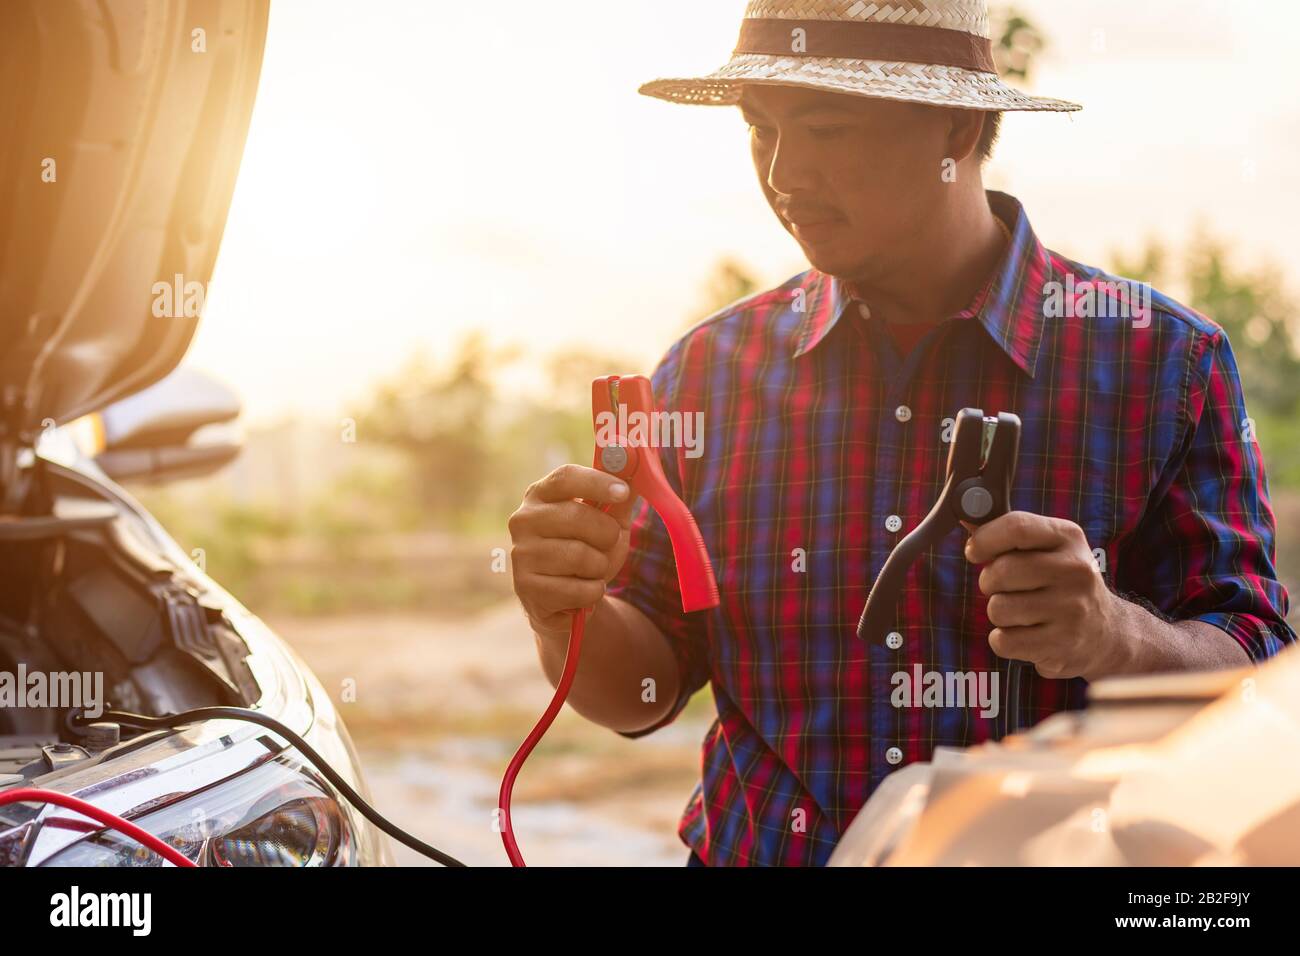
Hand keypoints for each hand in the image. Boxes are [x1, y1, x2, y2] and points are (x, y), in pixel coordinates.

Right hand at [508, 464, 635, 639]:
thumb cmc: (589, 551)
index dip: (596, 482)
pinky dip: (592, 592)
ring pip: (580, 555)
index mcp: (541, 494)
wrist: (566, 599)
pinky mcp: (526, 587)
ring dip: (599, 567)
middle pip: (577, 516)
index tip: (623, 491)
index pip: (565, 477)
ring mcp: (521, 553)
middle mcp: (524, 519)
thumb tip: (633, 462)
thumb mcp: (609, 522)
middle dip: (606, 534)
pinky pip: (578, 589)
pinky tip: (582, 592)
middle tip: (607, 544)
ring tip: (592, 571)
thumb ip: (620, 497)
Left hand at [964, 512, 1122, 679]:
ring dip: (999, 613)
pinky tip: (1026, 634)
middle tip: (1003, 588)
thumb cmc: (1062, 583)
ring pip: (998, 608)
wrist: (1106, 632)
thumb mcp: (1048, 548)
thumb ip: (1009, 535)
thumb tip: (967, 518)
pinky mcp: (1062, 645)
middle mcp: (1075, 570)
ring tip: (1022, 612)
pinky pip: (1003, 641)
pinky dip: (1004, 640)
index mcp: (1069, 537)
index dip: (984, 539)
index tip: (974, 552)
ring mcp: (1071, 609)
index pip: (1016, 527)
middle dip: (989, 582)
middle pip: (1000, 571)